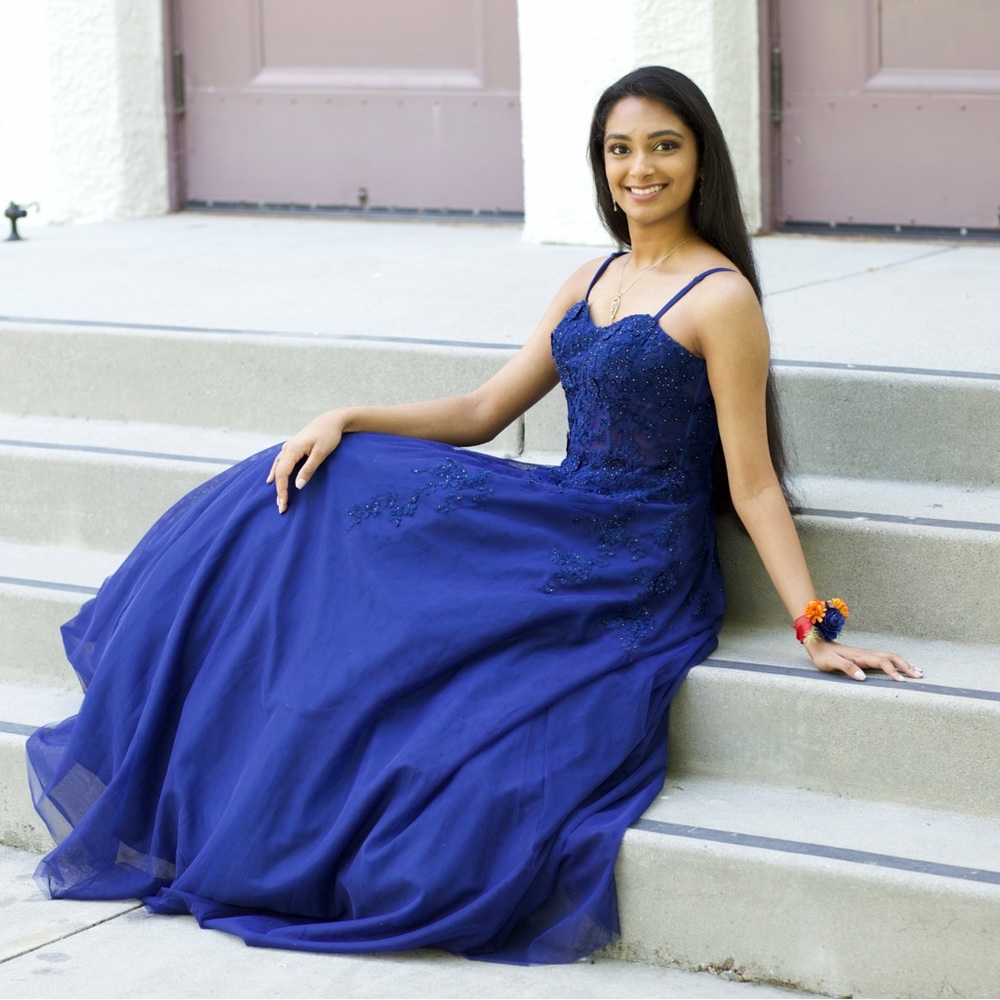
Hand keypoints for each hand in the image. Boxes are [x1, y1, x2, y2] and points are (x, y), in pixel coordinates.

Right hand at [266, 410, 345, 513]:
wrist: (332, 420)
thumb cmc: (329, 435)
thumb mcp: (321, 453)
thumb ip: (309, 469)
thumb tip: (298, 486)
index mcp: (292, 450)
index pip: (282, 474)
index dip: (282, 491)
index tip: (284, 505)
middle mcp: (287, 448)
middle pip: (278, 473)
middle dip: (279, 491)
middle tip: (281, 508)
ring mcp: (288, 446)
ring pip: (278, 467)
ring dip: (277, 483)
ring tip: (278, 498)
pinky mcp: (293, 446)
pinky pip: (280, 462)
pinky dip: (276, 472)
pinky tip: (272, 478)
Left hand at [805, 639, 921, 682]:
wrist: (818, 645)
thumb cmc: (823, 656)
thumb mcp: (831, 663)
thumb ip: (846, 668)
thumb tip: (862, 677)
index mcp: (861, 656)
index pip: (882, 663)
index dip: (893, 671)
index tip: (902, 681)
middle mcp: (867, 654)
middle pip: (892, 657)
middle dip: (906, 666)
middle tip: (920, 676)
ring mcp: (868, 654)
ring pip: (891, 657)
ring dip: (905, 663)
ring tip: (918, 672)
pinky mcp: (866, 657)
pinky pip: (886, 659)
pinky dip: (898, 663)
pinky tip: (902, 668)